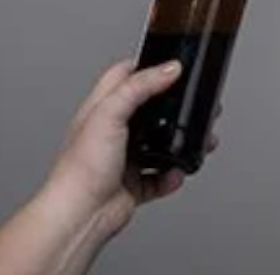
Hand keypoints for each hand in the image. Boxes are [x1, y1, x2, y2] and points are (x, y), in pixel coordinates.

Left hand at [40, 59, 217, 239]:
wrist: (80, 216)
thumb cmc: (80, 169)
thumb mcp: (108, 114)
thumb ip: (139, 87)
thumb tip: (168, 68)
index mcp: (101, 110)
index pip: (123, 76)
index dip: (146, 65)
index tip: (170, 64)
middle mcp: (113, 132)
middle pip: (150, 109)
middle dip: (174, 106)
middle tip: (194, 103)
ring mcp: (125, 158)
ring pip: (161, 143)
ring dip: (181, 142)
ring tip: (199, 139)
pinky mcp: (134, 183)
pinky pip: (162, 175)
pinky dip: (172, 175)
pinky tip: (174, 173)